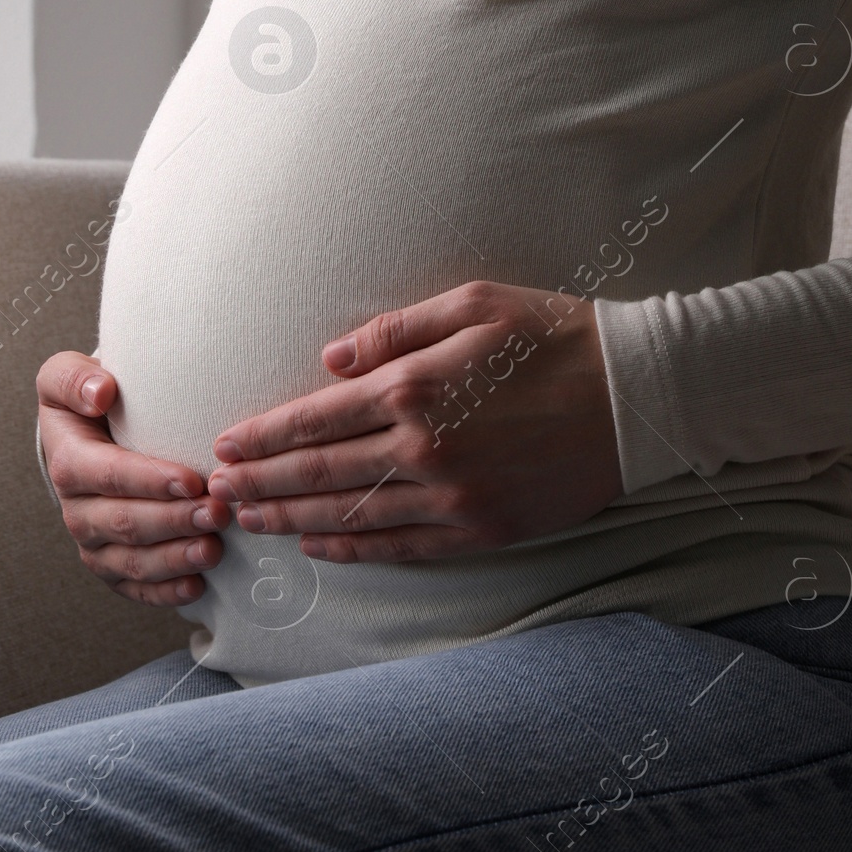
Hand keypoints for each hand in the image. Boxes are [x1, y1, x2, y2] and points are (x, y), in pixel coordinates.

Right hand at [36, 351, 230, 607]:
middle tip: (218, 512)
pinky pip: (134, 587)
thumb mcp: (66, 375)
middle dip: (173, 521)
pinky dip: (164, 591)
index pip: (107, 475)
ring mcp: (93, 542)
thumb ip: (75, 378)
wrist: (88, 431)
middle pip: (125, 523)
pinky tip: (196, 586)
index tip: (191, 480)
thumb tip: (101, 393)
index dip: (148, 481)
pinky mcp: (111, 565)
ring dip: (174, 558)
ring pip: (131, 560)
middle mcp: (76, 509)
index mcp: (68, 461)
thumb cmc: (89, 399)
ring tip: (214, 549)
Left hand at [206, 283, 622, 562]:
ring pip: (352, 516)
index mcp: (417, 388)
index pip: (318, 418)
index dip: (264, 436)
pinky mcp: (481, 529)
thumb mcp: (474, 303)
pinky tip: (321, 544)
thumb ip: (395, 332)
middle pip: (322, 473)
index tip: (224, 446)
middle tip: (216, 495)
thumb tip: (330, 362)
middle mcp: (425, 450)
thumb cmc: (554, 334)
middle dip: (262, 484)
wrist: (635, 394)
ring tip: (251, 522)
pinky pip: (401, 547)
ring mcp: (453, 498)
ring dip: (293, 519)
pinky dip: (354, 548)